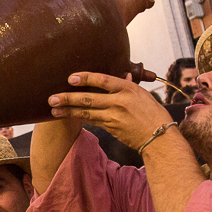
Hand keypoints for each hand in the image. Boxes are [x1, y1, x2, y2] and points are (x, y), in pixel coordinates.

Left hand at [50, 72, 174, 149]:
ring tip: (53, 109)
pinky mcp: (112, 129)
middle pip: (89, 98)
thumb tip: (124, 74)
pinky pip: (92, 121)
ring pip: (86, 112)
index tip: (71, 77)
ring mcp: (114, 117)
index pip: (102, 80)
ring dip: (68, 111)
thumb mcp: (143, 95)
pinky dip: (80, 118)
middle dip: (68, 98)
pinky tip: (69, 116)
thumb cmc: (153, 114)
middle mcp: (119, 102)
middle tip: (52, 97)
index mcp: (128, 89)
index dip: (85, 78)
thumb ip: (129, 85)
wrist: (159, 137)